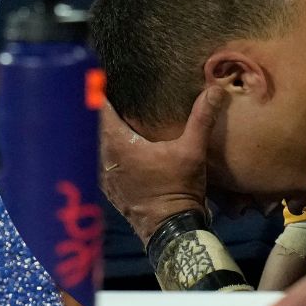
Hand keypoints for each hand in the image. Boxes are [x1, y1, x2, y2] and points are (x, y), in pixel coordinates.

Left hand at [99, 87, 226, 242]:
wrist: (170, 228)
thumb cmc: (178, 188)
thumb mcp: (193, 151)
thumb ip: (201, 118)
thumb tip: (215, 90)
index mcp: (118, 144)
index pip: (100, 110)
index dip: (97, 92)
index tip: (96, 76)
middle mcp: (104, 157)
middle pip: (91, 125)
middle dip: (94, 108)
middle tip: (96, 89)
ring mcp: (102, 174)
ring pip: (91, 144)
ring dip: (94, 129)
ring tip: (100, 113)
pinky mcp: (106, 187)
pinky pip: (96, 160)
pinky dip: (98, 148)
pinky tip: (108, 143)